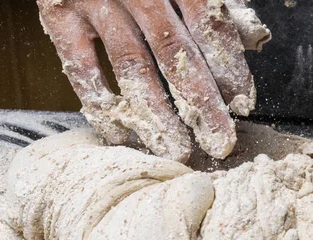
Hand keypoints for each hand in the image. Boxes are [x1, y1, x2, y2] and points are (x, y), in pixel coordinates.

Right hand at [37, 0, 269, 161]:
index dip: (228, 68)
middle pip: (175, 54)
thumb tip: (253, 39)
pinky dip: (101, 105)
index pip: (209, 26)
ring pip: (132, 67)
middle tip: (218, 143)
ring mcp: (95, 1)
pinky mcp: (59, 15)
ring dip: (156, 115)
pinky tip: (121, 134)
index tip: (242, 105)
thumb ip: (218, 5)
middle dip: (201, 104)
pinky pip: (80, 67)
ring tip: (176, 151)